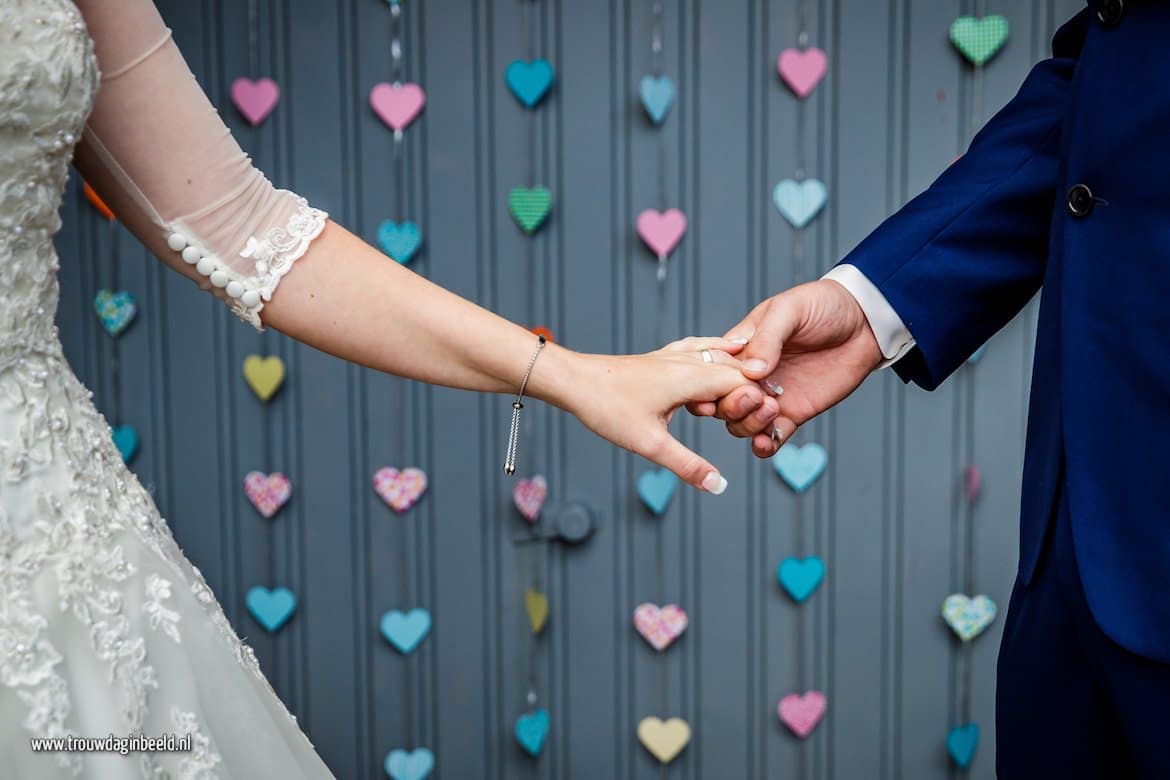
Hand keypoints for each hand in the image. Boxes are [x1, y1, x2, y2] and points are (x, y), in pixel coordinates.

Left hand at [563, 337, 756, 492]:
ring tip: (758, 385)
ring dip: (739, 370)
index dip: (760, 401)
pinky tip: (721, 350)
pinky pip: (700, 348)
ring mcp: (674, 355)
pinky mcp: (662, 357)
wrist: (574, 379)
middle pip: (737, 367)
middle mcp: (688, 361)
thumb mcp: (649, 444)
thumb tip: (718, 486)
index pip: (743, 383)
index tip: (771, 420)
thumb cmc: (608, 408)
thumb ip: (687, 465)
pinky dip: (718, 352)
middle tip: (773, 409)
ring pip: (720, 354)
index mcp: (691, 377)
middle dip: (755, 387)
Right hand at [688, 279, 882, 456]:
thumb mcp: (789, 310)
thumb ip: (767, 339)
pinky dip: (765, 445)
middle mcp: (749, 377)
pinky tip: (767, 441)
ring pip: (741, 424)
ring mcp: (770, 397)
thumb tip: (751, 372)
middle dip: (731, 405)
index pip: (711, 373)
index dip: (707, 385)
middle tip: (756, 395)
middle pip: (721, 403)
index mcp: (740, 350)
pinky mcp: (793, 414)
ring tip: (773, 408)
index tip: (717, 388)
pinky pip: (771, 438)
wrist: (863, 322)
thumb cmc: (822, 306)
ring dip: (749, 423)